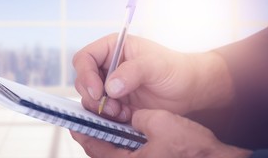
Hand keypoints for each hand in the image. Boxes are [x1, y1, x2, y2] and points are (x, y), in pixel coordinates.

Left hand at [70, 109, 251, 157]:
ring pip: (112, 153)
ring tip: (108, 119)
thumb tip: (128, 117)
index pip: (92, 145)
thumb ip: (136, 117)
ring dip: (109, 137)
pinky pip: (126, 156)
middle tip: (90, 115)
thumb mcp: (160, 122)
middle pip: (99, 150)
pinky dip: (122, 142)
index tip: (75, 117)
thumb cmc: (193, 149)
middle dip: (94, 132)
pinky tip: (127, 129)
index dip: (82, 128)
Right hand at [72, 34, 233, 120]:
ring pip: (89, 99)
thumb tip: (110, 86)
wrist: (189, 89)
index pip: (84, 58)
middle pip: (83, 81)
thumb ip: (132, 72)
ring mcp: (110, 85)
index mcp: (112, 48)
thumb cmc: (174, 69)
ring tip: (121, 112)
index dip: (85, 74)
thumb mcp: (154, 65)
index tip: (97, 90)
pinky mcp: (116, 103)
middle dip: (93, 96)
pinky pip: (101, 112)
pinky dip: (109, 117)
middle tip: (111, 106)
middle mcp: (107, 66)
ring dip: (101, 109)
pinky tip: (126, 116)